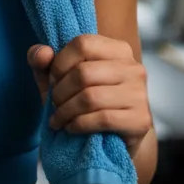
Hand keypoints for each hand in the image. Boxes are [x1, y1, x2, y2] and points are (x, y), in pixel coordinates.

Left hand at [27, 34, 151, 155]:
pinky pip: (102, 118)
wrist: (115, 140)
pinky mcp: (140, 120)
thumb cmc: (84, 103)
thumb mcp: (59, 79)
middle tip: (54, 104)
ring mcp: (140, 94)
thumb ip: (43, 61)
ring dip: (66, 111)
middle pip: (84, 73)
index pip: (82, 43)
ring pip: (91, 97)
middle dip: (60, 92)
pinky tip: (71, 128)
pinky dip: (79, 125)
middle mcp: (133, 67)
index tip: (53, 80)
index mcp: (118, 49)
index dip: (60, 63)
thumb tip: (43, 53)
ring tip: (58, 118)